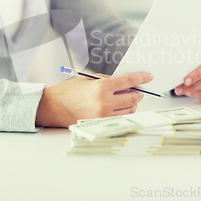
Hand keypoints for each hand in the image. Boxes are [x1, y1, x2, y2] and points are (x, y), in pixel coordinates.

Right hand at [35, 72, 152, 126]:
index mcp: (101, 87)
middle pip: (133, 97)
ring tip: (128, 98)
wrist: (53, 106)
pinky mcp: (101, 123)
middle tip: (138, 89)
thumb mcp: (89, 79)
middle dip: (138, 92)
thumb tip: (125, 82)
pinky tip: (120, 106)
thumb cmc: (69, 91)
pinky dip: (123, 111)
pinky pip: (120, 117)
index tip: (148, 76)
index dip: (141, 78)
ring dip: (132, 103)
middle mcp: (104, 102)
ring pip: (129, 110)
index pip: (128, 81)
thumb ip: (108, 80)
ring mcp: (103, 115)